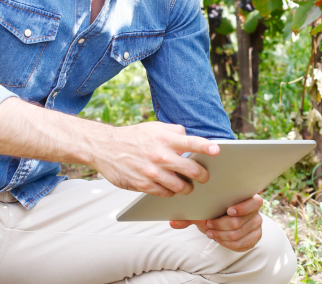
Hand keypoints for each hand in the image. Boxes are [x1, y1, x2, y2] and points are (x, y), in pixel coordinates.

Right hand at [90, 122, 217, 196]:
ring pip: (180, 187)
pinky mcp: (143, 185)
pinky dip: (171, 192)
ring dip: (187, 188)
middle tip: (204, 176)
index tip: (217, 150)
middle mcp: (160, 156)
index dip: (206, 147)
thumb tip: (189, 137)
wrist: (104, 147)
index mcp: (165, 139)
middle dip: (202, 175)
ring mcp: (152, 172)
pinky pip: (165, 194)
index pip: (191, 143)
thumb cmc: (132, 137)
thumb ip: (174, 131)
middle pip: (192, 170)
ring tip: (188, 185)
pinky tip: (171, 188)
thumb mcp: (154, 127)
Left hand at [170, 195, 263, 251]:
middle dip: (220, 225)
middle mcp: (255, 211)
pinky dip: (227, 243)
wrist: (223, 220)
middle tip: (208, 226)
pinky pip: (241, 245)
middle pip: (239, 222)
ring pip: (237, 234)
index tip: (228, 210)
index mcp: (247, 197)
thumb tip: (173, 222)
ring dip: (221, 235)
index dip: (242, 207)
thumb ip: (189, 215)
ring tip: (210, 232)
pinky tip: (219, 239)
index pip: (254, 202)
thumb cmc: (214, 210)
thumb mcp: (203, 209)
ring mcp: (256, 224)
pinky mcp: (255, 237)